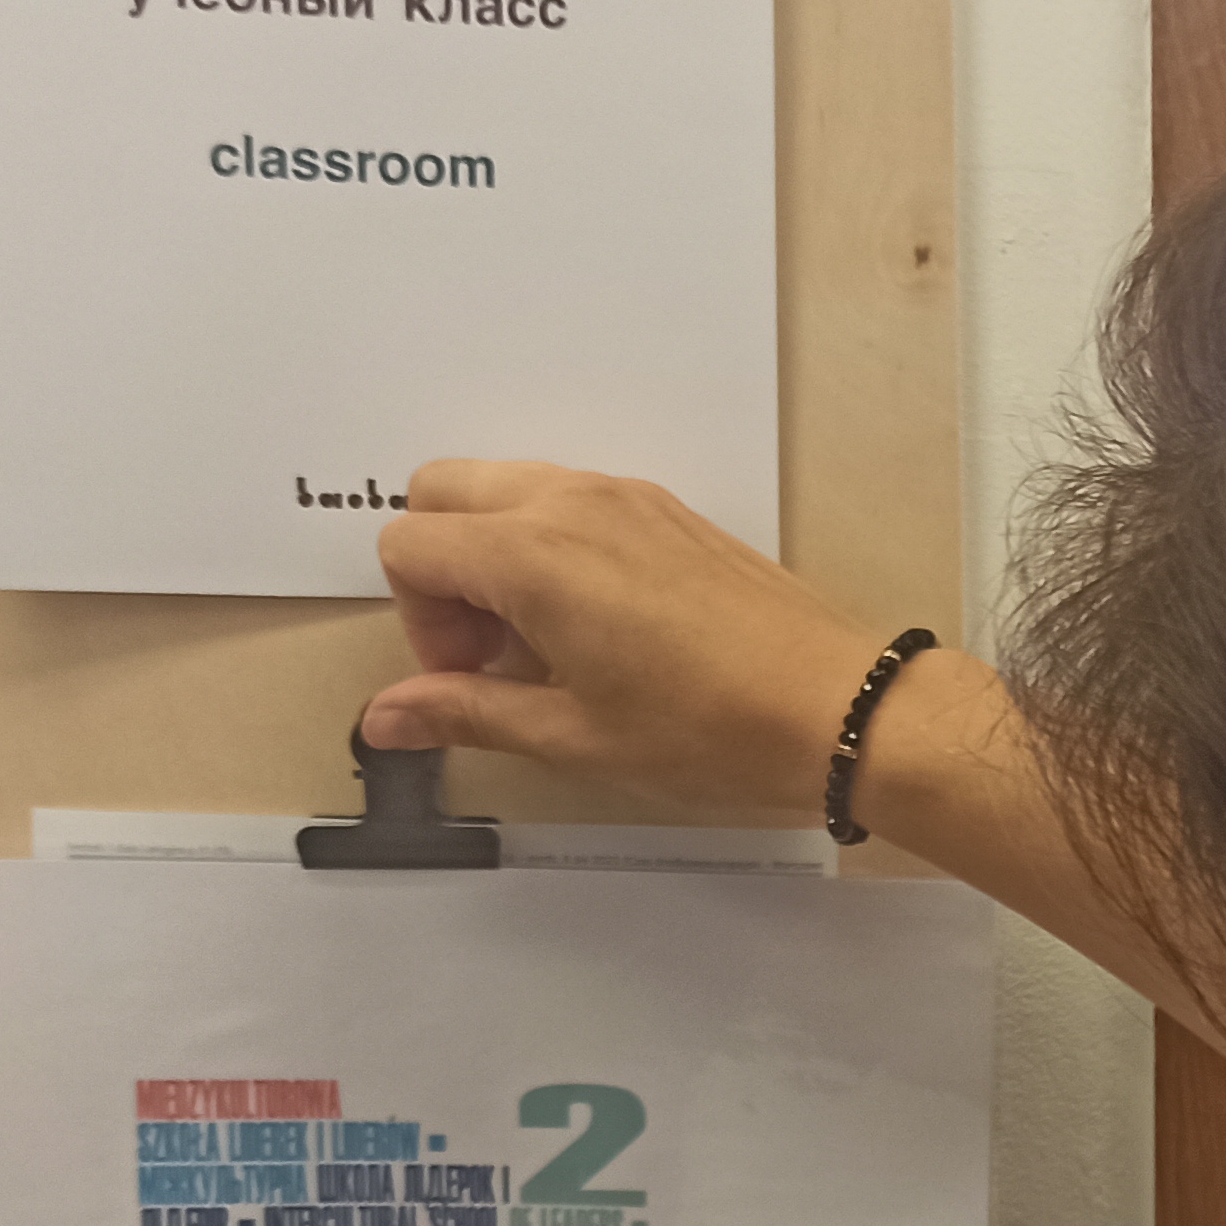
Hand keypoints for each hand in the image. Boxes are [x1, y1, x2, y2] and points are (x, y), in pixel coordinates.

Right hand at [366, 459, 906, 820]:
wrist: (835, 708)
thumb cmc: (716, 727)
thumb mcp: (574, 736)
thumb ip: (468, 712)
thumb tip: (389, 716)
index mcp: (534, 553)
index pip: (411, 546)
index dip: (418, 621)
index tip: (465, 678)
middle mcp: (574, 503)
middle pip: (444, 491)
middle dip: (441, 570)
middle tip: (488, 653)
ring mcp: (626, 498)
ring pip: (508, 489)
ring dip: (495, 554)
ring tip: (544, 645)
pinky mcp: (666, 511)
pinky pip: (572, 501)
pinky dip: (552, 546)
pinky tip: (595, 628)